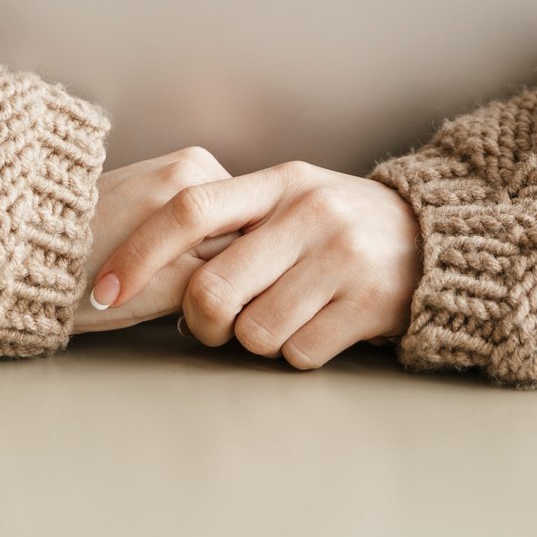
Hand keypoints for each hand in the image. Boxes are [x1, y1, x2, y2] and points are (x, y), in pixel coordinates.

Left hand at [91, 161, 423, 369]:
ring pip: (253, 331)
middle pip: (213, 289)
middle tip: (213, 324)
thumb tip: (149, 265)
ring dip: (255, 339)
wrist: (433, 237)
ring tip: (282, 315)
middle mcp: (307, 214)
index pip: (189, 209)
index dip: (138, 253)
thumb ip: (231, 219)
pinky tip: (318, 326)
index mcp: (276, 182)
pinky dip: (297, 352)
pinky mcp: (368, 304)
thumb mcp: (289, 198)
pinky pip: (299, 354)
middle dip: (201, 322)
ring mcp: (341, 258)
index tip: (103, 291)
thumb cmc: (337, 224)